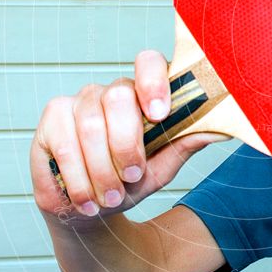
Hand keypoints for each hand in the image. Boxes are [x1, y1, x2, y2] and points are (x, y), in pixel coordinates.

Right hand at [30, 49, 228, 223]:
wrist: (90, 209)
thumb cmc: (129, 181)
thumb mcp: (162, 167)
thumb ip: (185, 144)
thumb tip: (221, 129)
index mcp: (141, 93)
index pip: (148, 62)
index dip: (153, 82)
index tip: (160, 114)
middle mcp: (108, 90)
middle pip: (117, 97)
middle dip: (126, 145)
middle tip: (132, 176)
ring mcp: (76, 101)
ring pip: (89, 126)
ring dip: (102, 170)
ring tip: (110, 198)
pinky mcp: (50, 120)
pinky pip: (63, 145)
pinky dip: (78, 178)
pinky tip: (85, 199)